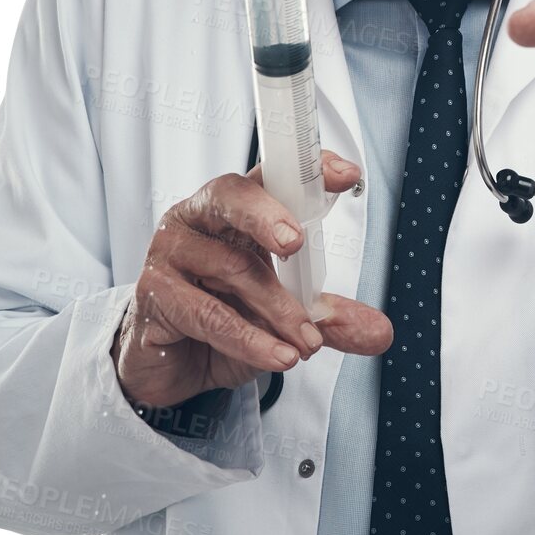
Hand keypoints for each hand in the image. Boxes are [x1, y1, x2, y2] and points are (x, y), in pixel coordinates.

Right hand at [111, 151, 391, 409]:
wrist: (170, 364)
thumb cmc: (222, 317)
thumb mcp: (283, 318)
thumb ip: (328, 320)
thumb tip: (379, 332)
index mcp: (235, 211)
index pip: (270, 176)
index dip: (306, 169)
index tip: (345, 175)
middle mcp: (199, 220)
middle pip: (232, 197)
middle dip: (267, 215)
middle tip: (296, 242)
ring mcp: (171, 253)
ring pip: (230, 267)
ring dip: (277, 309)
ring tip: (307, 342)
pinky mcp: (155, 295)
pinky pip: (207, 313)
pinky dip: (249, 338)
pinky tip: (277, 356)